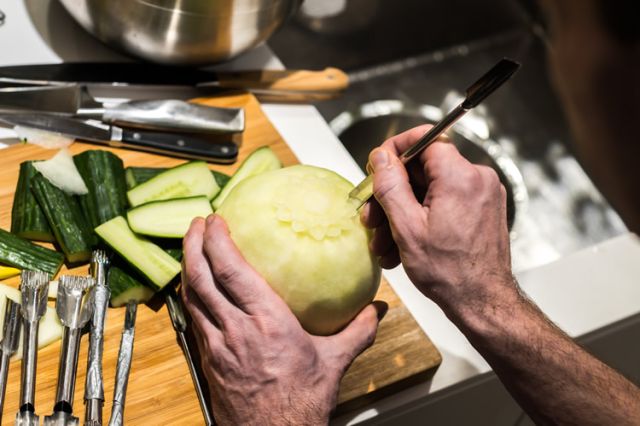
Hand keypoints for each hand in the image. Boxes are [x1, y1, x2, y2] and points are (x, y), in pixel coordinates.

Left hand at [181, 215, 386, 425]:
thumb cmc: (300, 404)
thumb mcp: (334, 363)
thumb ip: (357, 332)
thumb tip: (376, 309)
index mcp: (267, 323)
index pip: (232, 271)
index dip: (218, 241)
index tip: (214, 219)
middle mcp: (235, 330)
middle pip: (201, 279)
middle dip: (193, 245)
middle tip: (195, 223)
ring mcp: (216, 347)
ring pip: (191, 298)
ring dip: (187, 268)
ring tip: (190, 248)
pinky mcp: (208, 361)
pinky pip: (193, 320)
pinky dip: (190, 298)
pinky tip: (195, 291)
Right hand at [361, 125, 514, 314]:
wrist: (482, 302)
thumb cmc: (449, 272)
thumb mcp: (406, 227)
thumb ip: (390, 185)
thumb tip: (380, 156)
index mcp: (460, 177)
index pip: (425, 138)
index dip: (396, 150)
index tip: (377, 167)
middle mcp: (477, 178)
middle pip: (424, 169)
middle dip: (393, 193)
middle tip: (372, 217)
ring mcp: (483, 194)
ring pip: (431, 189)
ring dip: (403, 211)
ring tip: (384, 242)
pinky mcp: (482, 209)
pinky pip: (444, 202)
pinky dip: (421, 218)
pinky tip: (402, 245)